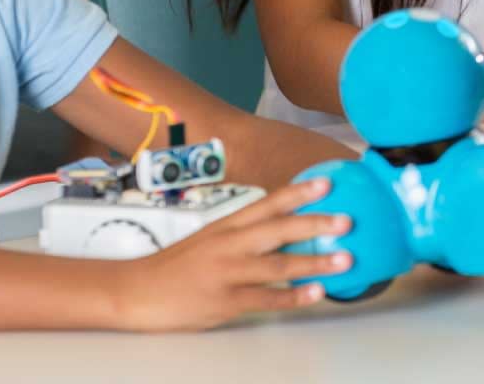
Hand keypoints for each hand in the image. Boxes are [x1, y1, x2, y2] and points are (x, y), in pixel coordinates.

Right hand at [113, 177, 352, 331]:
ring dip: (314, 262)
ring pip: (277, 265)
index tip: (327, 183)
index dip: (298, 192)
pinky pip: (265, 299)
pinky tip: (316, 293)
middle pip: (278, 229)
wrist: (137, 290)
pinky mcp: (224, 302)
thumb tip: (286, 230)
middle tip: (347, 219)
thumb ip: (244, 233)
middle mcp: (229, 244)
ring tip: (345, 259)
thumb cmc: (177, 265)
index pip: (267, 203)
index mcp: (227, 225)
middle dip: (315, 223)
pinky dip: (293, 297)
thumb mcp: (210, 238)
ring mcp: (227, 273)